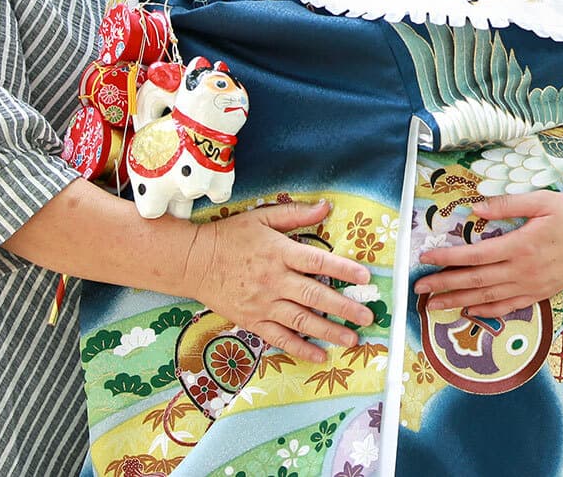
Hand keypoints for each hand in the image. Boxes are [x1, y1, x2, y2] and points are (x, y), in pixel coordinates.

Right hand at [181, 200, 373, 362]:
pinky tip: (319, 355)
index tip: (365, 277)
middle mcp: (274, 280)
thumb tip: (326, 207)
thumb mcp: (262, 217)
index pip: (317, 261)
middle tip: (368, 317)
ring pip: (301, 321)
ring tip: (352, 339)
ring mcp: (263, 303)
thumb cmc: (230, 237)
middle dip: (344, 307)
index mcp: (279, 252)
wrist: (194, 262)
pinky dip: (299, 348)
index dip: (343, 269)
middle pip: (314, 295)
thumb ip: (295, 214)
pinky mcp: (252, 320)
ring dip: (328, 331)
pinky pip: (279, 338)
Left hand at [413, 191, 562, 318]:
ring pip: (488, 298)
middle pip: (476, 281)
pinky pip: (509, 307)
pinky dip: (487, 311)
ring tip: (434, 307)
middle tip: (419, 289)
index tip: (427, 258)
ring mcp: (532, 286)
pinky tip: (471, 311)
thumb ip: (508, 205)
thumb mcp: (543, 201)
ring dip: (458, 301)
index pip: (475, 255)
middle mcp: (523, 270)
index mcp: (521, 245)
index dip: (448, 258)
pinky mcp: (540, 294)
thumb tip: (476, 209)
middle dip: (444, 285)